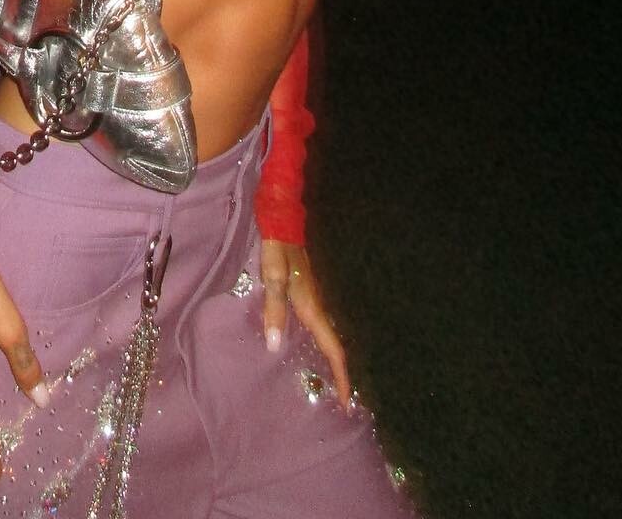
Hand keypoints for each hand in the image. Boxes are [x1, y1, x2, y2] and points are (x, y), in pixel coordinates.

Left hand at [259, 239, 350, 406]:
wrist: (284, 221)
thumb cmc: (278, 249)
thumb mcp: (272, 278)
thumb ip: (274, 309)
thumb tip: (274, 346)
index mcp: (311, 307)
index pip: (333, 349)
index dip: (342, 376)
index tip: (349, 402)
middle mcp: (318, 306)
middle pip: (334, 347)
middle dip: (340, 374)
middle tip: (341, 401)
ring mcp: (315, 298)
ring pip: (327, 336)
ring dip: (331, 360)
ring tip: (328, 383)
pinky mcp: (308, 292)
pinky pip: (318, 325)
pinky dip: (320, 343)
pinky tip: (310, 348)